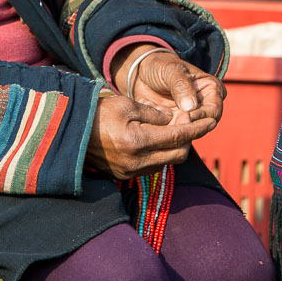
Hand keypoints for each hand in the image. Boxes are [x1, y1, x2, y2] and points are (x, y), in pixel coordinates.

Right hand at [85, 92, 216, 179]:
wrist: (69, 133)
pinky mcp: (125, 176)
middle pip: (178, 154)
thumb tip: (174, 120)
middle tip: (188, 121)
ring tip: (173, 128)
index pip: (178, 137)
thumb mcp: (126, 104)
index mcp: (138, 141)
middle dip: (188, 138)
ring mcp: (131, 172)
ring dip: (175, 146)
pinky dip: (161, 153)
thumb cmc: (97, 114)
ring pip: (167, 162)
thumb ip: (154, 113)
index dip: (198, 128)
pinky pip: (153, 166)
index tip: (212, 120)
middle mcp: (137, 162)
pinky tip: (157, 139)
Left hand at [131, 50, 225, 125]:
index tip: (186, 116)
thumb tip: (191, 107)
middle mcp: (204, 106)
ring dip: (174, 129)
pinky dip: (164, 131)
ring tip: (161, 118)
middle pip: (203, 125)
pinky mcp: (177, 125)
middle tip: (171, 121)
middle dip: (187, 126)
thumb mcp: (171, 70)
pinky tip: (154, 119)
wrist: (142, 72)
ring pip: (188, 133)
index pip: (213, 110)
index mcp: (211, 89)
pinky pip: (174, 135)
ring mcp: (190, 117)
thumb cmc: (161, 66)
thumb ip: (181, 85)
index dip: (201, 116)